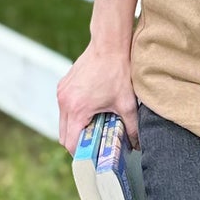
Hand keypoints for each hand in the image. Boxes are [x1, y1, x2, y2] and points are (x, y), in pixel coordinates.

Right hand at [56, 36, 138, 153]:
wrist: (109, 44)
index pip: (70, 142)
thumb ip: (132, 128)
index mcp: (76, 109)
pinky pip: (65, 107)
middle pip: (63, 134)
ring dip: (76, 127)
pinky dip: (75, 113)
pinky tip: (92, 109)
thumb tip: (137, 145)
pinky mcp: (64, 84)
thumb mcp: (127, 103)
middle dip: (78, 141)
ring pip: (63, 121)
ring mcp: (62, 92)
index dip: (81, 153)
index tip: (93, 155)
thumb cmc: (118, 71)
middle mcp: (64, 101)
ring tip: (96, 125)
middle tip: (96, 142)